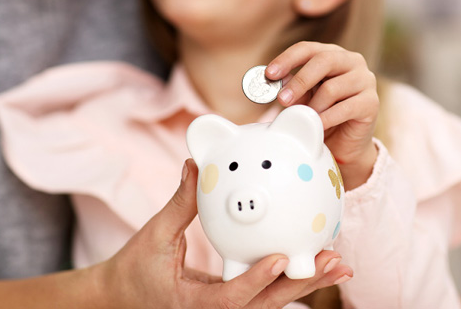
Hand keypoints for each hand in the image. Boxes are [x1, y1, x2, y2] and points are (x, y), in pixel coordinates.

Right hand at [93, 158, 352, 307]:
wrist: (122, 299)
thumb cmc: (134, 270)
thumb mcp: (153, 236)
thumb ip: (180, 205)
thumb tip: (194, 165)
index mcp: (193, 303)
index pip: (230, 297)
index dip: (256, 280)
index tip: (280, 259)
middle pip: (265, 304)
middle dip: (301, 284)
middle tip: (333, 262)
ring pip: (272, 301)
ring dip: (306, 283)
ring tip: (339, 264)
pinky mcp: (231, 305)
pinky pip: (266, 294)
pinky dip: (292, 280)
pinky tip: (317, 263)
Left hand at [267, 42, 378, 189]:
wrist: (345, 145)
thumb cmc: (322, 116)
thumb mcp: (303, 98)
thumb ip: (292, 87)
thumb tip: (274, 80)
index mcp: (333, 54)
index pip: (308, 48)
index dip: (287, 59)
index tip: (269, 74)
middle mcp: (353, 62)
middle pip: (323, 61)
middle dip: (299, 81)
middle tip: (282, 100)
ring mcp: (365, 80)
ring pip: (332, 88)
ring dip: (313, 106)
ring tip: (305, 119)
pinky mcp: (371, 102)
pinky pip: (345, 108)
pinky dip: (326, 118)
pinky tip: (317, 126)